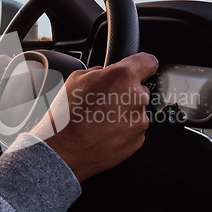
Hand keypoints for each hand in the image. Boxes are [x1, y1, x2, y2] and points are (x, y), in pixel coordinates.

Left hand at [0, 48, 10, 112]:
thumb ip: (1, 59)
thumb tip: (12, 60)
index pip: (0, 50)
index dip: (7, 53)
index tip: (13, 59)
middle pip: (3, 63)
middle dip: (6, 67)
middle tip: (6, 71)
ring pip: (3, 73)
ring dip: (4, 77)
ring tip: (1, 79)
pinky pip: (0, 82)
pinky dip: (1, 84)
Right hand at [30, 52, 157, 181]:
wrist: (63, 150)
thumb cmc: (67, 115)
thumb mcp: (77, 78)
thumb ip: (101, 71)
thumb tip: (107, 73)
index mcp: (123, 77)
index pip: (148, 61)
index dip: (141, 64)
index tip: (140, 68)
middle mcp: (136, 98)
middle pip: (140, 89)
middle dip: (126, 93)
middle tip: (104, 101)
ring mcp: (139, 121)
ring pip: (136, 111)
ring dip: (124, 113)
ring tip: (100, 120)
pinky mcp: (137, 140)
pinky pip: (134, 129)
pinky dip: (123, 130)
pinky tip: (104, 132)